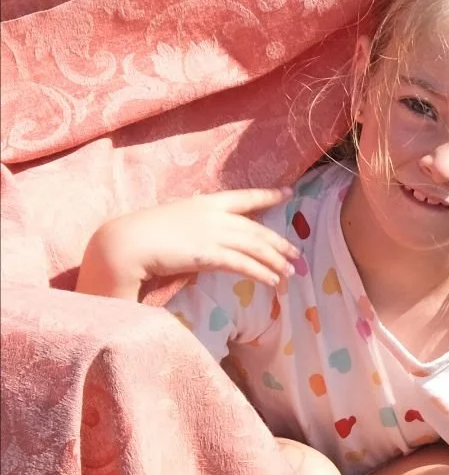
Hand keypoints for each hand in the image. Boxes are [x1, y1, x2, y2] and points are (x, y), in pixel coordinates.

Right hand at [78, 188, 297, 298]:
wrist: (126, 242)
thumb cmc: (144, 235)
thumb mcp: (176, 222)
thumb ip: (196, 226)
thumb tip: (209, 239)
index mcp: (205, 203)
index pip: (244, 197)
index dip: (268, 195)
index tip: (288, 193)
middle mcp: (213, 215)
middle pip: (256, 228)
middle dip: (279, 242)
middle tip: (297, 254)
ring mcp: (212, 233)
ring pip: (255, 246)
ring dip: (275, 261)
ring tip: (290, 273)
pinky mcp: (208, 254)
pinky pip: (243, 264)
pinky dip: (260, 273)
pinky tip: (273, 281)